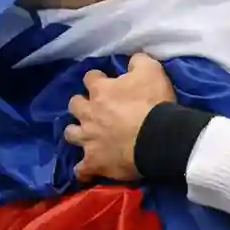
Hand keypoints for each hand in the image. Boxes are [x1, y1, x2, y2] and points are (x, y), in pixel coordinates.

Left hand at [65, 53, 176, 181]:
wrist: (159, 138)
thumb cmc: (154, 103)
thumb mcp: (152, 71)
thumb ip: (138, 62)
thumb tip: (131, 59)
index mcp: (101, 90)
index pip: (90, 78)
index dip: (97, 79)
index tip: (105, 81)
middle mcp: (88, 113)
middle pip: (74, 105)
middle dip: (82, 105)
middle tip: (95, 108)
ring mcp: (89, 139)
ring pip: (70, 134)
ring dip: (77, 132)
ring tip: (87, 135)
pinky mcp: (94, 162)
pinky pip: (81, 169)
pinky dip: (84, 169)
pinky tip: (88, 169)